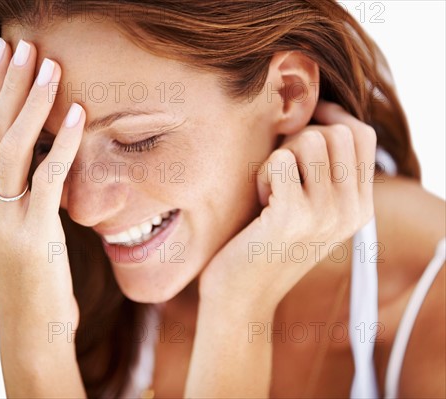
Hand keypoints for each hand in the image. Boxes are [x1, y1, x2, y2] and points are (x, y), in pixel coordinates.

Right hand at [0, 39, 83, 325]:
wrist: (29, 323)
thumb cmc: (23, 269)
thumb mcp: (1, 220)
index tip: (5, 53)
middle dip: (9, 83)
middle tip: (26, 45)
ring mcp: (2, 217)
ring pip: (12, 145)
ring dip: (33, 102)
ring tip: (50, 66)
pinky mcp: (32, 232)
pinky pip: (48, 177)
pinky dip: (62, 142)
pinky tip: (77, 114)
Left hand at [198, 101, 376, 313]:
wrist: (242, 298)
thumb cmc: (265, 246)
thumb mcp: (309, 211)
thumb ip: (324, 174)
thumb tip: (320, 117)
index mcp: (360, 207)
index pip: (362, 136)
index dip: (331, 117)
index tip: (301, 124)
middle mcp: (352, 211)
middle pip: (337, 132)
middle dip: (300, 138)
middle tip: (280, 171)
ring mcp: (326, 215)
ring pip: (311, 140)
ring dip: (281, 156)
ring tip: (270, 188)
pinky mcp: (292, 218)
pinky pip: (280, 162)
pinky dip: (263, 174)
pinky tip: (260, 201)